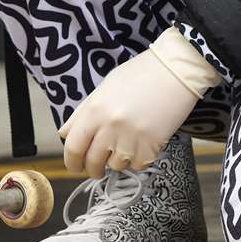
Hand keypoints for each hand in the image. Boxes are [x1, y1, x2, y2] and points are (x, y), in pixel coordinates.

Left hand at [58, 48, 200, 178]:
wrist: (175, 72)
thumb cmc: (139, 75)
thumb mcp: (104, 88)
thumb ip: (82, 113)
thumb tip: (65, 134)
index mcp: (94, 110)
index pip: (73, 147)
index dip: (72, 162)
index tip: (76, 166)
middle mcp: (108, 126)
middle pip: (92, 163)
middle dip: (93, 169)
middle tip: (98, 168)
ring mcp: (130, 139)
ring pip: (116, 166)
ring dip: (119, 160)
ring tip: (129, 141)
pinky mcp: (150, 147)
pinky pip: (138, 165)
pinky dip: (139, 158)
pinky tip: (144, 140)